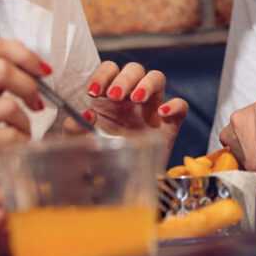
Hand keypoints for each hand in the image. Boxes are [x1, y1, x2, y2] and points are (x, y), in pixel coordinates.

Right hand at [0, 35, 46, 183]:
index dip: (24, 54)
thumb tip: (31, 66)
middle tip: (36, 101)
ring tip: (21, 127)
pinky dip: (20, 138)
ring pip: (8, 105)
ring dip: (25, 119)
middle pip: (2, 69)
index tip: (41, 70)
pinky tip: (16, 141)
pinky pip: (6, 134)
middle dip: (30, 85)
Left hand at [73, 61, 187, 156]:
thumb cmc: (99, 160)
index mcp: (108, 98)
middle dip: (124, 78)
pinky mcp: (169, 124)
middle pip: (134, 69)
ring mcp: (152, 109)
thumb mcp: (79, 144)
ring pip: (157, 77)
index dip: (103, 74)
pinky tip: (162, 114)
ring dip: (147, 83)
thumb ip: (74, 128)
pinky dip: (174, 105)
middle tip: (115, 96)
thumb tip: (86, 113)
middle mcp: (131, 98)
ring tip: (136, 98)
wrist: (119, 187)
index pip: (110, 69)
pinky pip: (181, 106)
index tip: (94, 91)